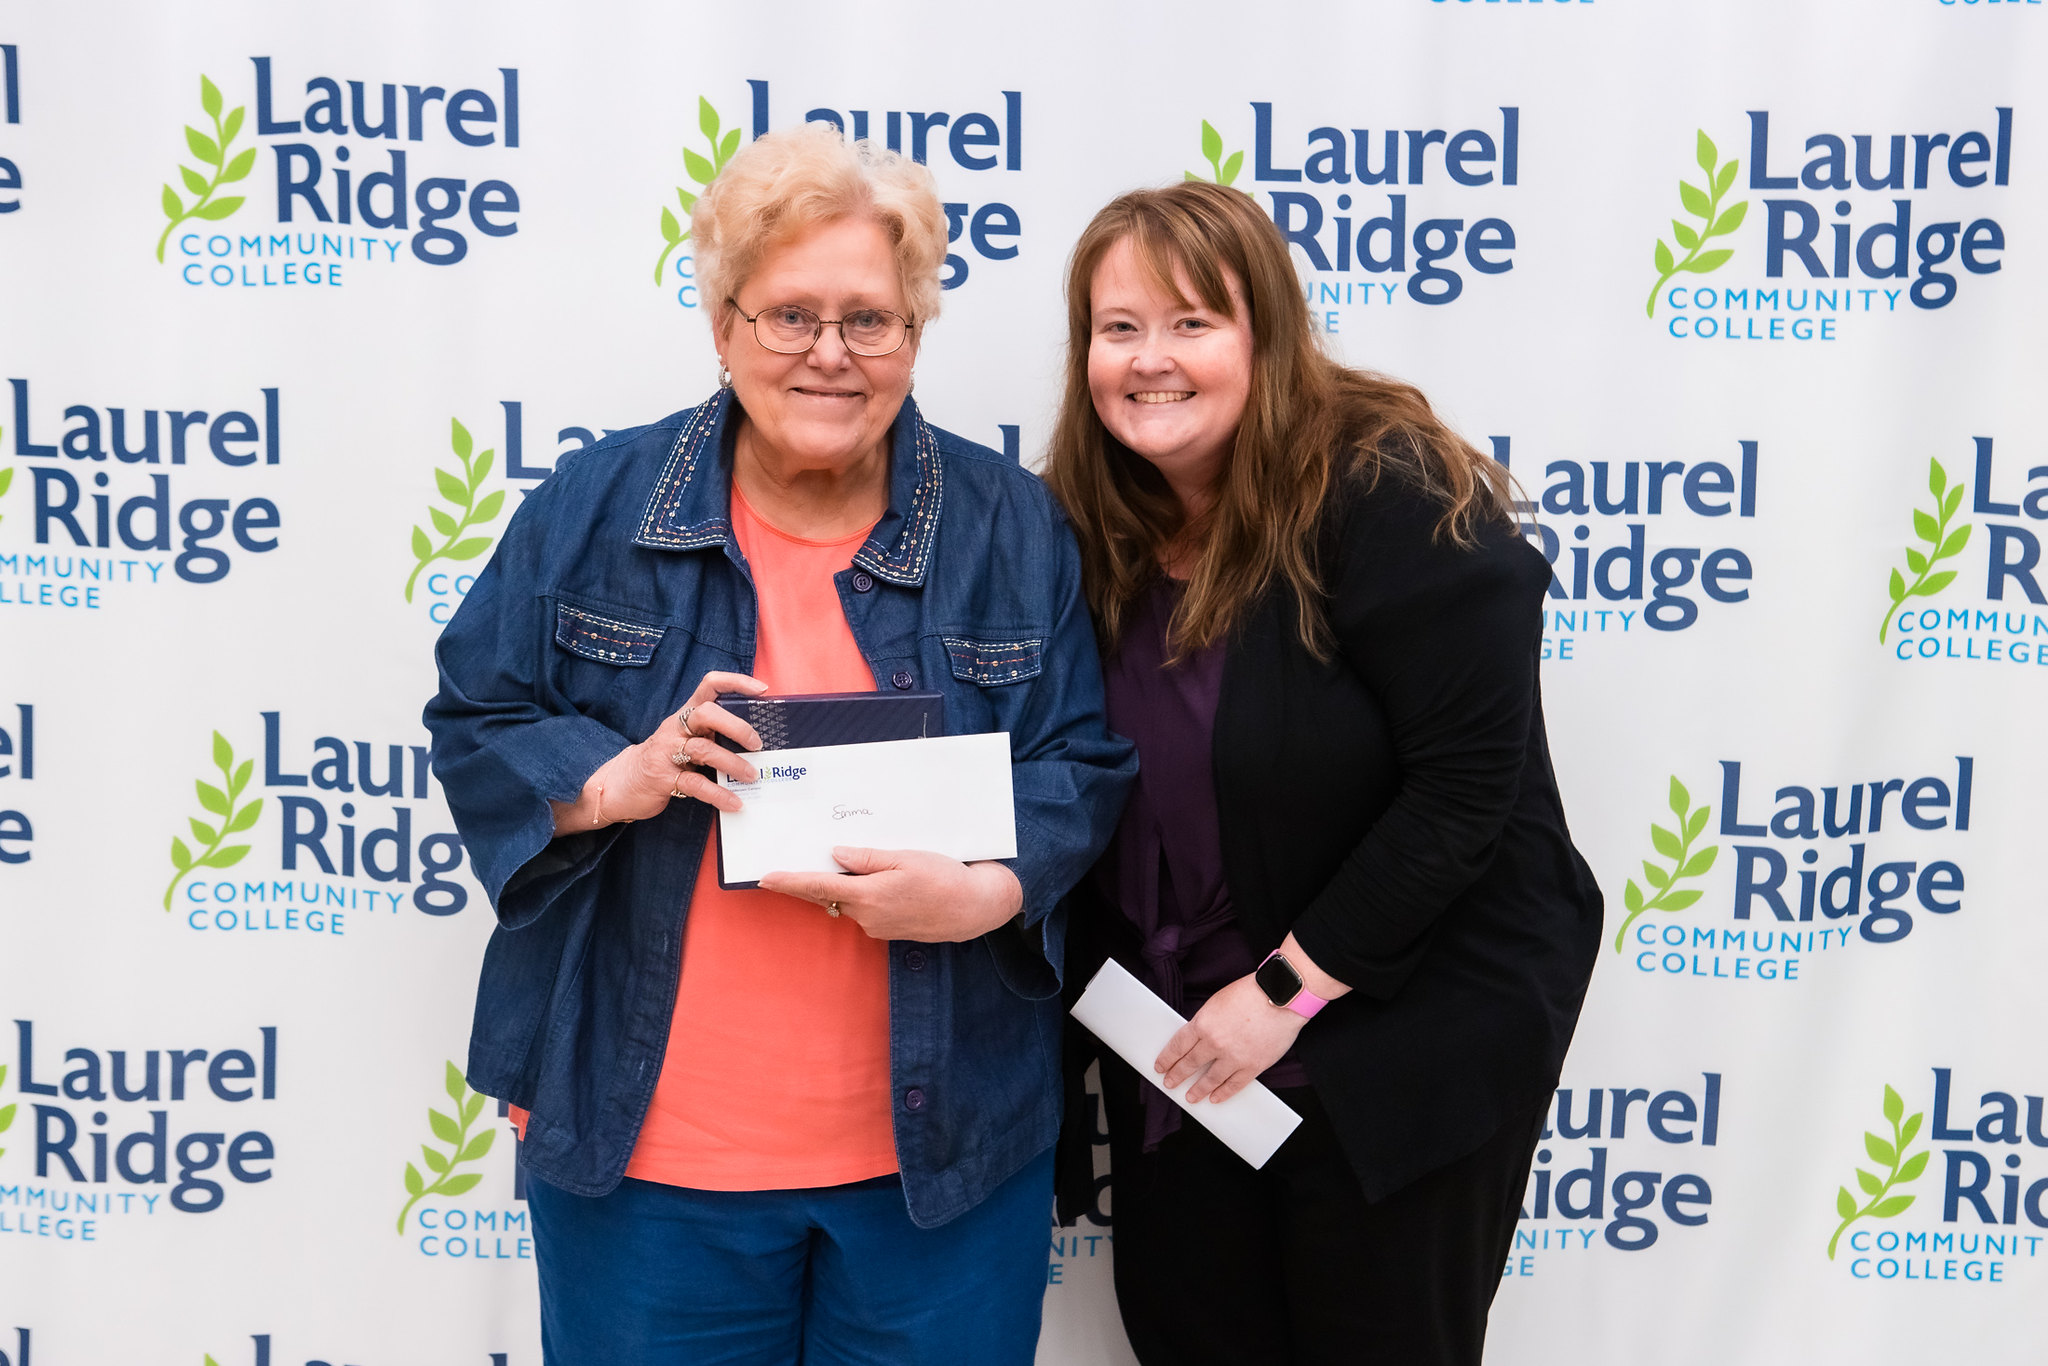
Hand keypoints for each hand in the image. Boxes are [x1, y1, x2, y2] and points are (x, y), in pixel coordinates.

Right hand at [551, 671, 767, 832]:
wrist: (619, 784)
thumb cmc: (663, 759)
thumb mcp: (684, 739)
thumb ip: (711, 733)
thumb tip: (756, 739)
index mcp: (685, 715)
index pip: (709, 685)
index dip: (735, 682)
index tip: (762, 689)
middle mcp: (675, 728)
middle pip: (707, 714)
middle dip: (736, 726)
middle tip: (757, 744)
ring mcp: (667, 752)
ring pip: (704, 750)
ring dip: (733, 764)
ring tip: (752, 776)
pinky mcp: (663, 779)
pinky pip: (695, 784)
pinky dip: (718, 795)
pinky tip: (734, 803)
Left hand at [759, 847, 1023, 942]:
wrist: (974, 909)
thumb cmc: (944, 878)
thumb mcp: (906, 858)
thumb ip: (867, 859)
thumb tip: (836, 855)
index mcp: (869, 895)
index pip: (818, 886)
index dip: (790, 882)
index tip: (765, 878)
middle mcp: (867, 916)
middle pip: (827, 895)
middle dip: (806, 883)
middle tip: (783, 869)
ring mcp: (877, 926)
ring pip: (847, 901)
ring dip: (840, 886)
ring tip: (839, 863)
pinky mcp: (888, 929)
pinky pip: (864, 908)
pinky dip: (860, 894)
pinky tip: (872, 880)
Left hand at [1155, 974, 1305, 1104]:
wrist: (1281, 996)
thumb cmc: (1251, 993)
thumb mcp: (1217, 1002)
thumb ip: (1206, 1021)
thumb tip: (1198, 1037)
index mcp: (1203, 1024)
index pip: (1178, 1046)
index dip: (1167, 1058)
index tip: (1160, 1066)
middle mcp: (1215, 1043)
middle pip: (1190, 1064)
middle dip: (1177, 1075)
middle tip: (1170, 1083)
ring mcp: (1234, 1057)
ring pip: (1211, 1079)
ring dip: (1198, 1090)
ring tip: (1190, 1097)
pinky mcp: (1253, 1066)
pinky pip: (1234, 1085)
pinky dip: (1223, 1093)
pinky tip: (1215, 1097)